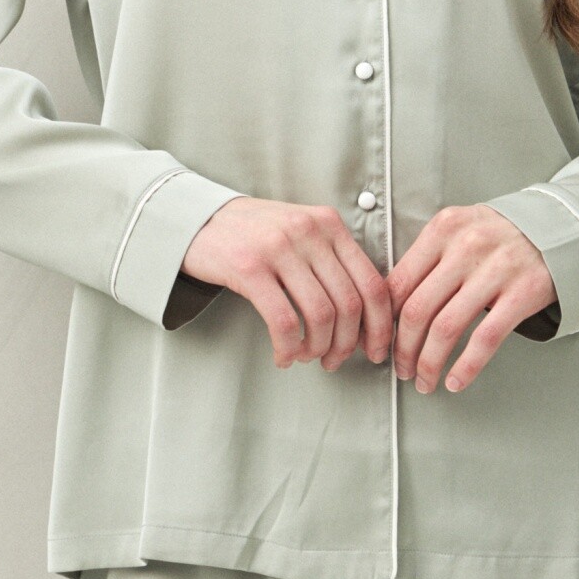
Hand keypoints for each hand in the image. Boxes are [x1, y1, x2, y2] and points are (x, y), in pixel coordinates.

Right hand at [180, 197, 394, 371]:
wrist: (198, 217)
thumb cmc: (255, 233)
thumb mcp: (301, 232)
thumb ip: (332, 262)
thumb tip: (365, 318)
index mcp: (329, 224)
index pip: (372, 282)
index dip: (380, 325)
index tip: (375, 350)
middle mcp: (309, 232)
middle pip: (349, 304)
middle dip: (346, 344)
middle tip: (334, 361)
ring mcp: (279, 248)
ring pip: (320, 316)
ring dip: (317, 348)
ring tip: (306, 357)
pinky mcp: (249, 268)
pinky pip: (283, 321)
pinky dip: (288, 348)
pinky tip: (283, 355)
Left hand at [386, 203, 558, 393]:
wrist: (558, 229)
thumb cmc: (499, 235)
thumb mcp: (459, 230)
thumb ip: (427, 258)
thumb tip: (389, 307)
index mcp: (443, 229)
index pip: (398, 282)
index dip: (383, 320)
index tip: (380, 342)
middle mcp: (466, 246)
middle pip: (417, 309)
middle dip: (402, 349)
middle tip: (401, 368)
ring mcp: (496, 270)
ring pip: (446, 328)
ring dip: (428, 363)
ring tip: (424, 380)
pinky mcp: (522, 293)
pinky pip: (485, 339)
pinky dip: (466, 367)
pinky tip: (455, 381)